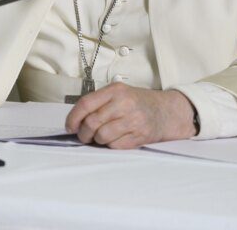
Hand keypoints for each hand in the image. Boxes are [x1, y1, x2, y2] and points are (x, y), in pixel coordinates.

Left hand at [65, 84, 196, 148]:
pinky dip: (110, 145)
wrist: (167, 111)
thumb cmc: (138, 102)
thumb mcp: (119, 93)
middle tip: (83, 136)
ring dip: (96, 140)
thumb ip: (99, 102)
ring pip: (102, 136)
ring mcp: (133, 121)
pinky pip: (115, 146)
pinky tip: (114, 139)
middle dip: (83, 133)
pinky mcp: (139, 136)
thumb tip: (75, 121)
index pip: (86, 103)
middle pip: (92, 122)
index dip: (73, 117)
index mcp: (115, 90)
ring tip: (99, 137)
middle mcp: (124, 104)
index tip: (70, 126)